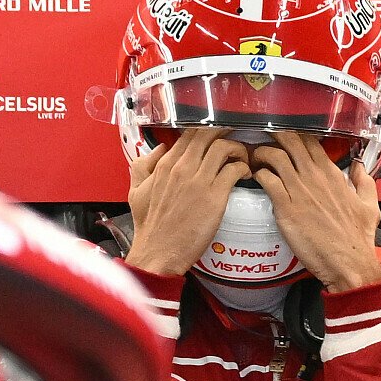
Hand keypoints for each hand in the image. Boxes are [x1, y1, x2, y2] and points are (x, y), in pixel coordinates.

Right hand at [125, 128, 250, 275]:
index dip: (207, 128)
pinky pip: (234, 169)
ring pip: (224, 147)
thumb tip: (161, 148)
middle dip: (225, 130)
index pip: (189, 133)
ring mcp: (199, 181)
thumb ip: (143, 166)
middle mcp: (182, 168)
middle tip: (235, 136)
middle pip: (208, 133)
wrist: (158, 252)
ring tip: (242, 158)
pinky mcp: (214, 196)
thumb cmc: (150, 227)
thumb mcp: (136, 192)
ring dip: (238, 149)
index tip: (217, 132)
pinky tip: (245, 175)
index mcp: (165, 165)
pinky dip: (243, 168)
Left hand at [251, 132, 380, 292]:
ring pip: (274, 155)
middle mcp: (314, 176)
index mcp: (332, 174)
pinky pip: (266, 179)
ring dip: (261, 153)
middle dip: (274, 134)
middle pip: (290, 140)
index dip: (295, 134)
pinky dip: (257, 174)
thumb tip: (359, 167)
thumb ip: (364, 182)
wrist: (348, 262)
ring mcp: (299, 190)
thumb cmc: (356, 238)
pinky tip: (255, 177)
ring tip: (255, 158)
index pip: (311, 141)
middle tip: (264, 138)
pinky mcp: (285, 207)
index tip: (286, 136)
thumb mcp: (369, 204)